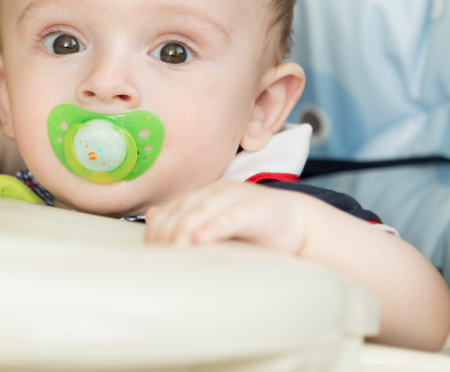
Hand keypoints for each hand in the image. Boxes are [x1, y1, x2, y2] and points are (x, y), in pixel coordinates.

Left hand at [144, 180, 308, 255]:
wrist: (298, 224)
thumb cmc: (253, 231)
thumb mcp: (215, 227)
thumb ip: (187, 221)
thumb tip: (153, 218)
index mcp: (202, 196)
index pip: (170, 211)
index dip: (157, 231)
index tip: (151, 253)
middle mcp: (215, 192)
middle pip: (181, 211)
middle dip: (167, 234)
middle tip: (159, 257)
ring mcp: (235, 197)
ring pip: (201, 211)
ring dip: (184, 231)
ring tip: (174, 250)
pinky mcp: (254, 208)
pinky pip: (230, 217)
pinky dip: (213, 228)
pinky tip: (201, 240)